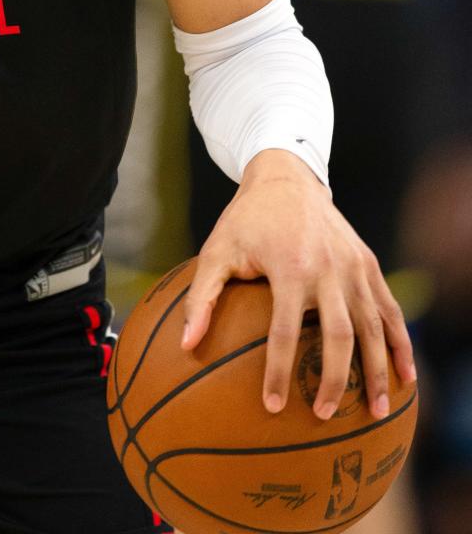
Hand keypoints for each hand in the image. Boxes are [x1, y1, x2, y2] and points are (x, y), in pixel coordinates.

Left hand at [182, 149, 415, 420]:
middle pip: (339, 336)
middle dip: (333, 379)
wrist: (286, 178)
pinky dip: (400, 342)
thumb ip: (202, 297)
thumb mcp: (217, 251)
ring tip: (374, 410)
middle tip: (323, 414)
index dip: (280, 372)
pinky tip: (405, 375)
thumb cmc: (245, 220)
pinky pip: (389, 309)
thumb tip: (186, 345)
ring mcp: (353, 266)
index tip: (273, 406)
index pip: (286, 332)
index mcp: (290, 266)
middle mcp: (328, 267)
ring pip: (372, 327)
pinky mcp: (368, 264)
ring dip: (375, 371)